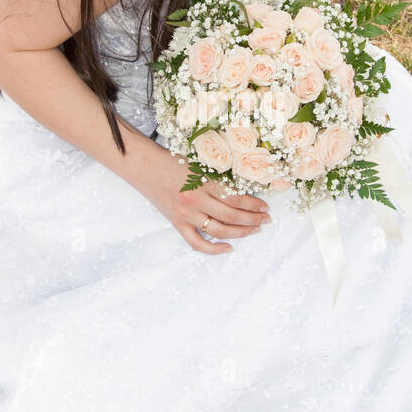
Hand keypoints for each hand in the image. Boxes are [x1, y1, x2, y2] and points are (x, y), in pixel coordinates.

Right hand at [141, 147, 270, 254]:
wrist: (145, 168)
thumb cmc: (172, 162)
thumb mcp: (199, 165)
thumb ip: (218, 179)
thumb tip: (244, 192)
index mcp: (203, 182)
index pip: (236, 197)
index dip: (254, 204)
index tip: (265, 206)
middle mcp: (196, 201)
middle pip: (232, 215)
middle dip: (253, 219)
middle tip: (266, 219)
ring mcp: (186, 215)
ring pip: (219, 231)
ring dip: (241, 232)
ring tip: (254, 230)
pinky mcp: (178, 225)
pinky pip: (197, 243)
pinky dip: (214, 249)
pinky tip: (229, 248)